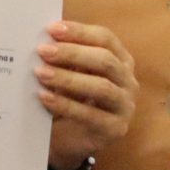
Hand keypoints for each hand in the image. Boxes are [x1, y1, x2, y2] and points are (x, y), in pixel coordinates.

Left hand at [39, 20, 135, 169]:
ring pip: (102, 87)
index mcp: (121, 61)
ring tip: (40, 73)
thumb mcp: (70, 74)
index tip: (52, 29)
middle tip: (43, 51)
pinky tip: (44, 97)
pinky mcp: (115, 129)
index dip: (80, 32)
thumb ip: (64, 58)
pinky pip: (91, 115)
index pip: (106, 39)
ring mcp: (125, 106)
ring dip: (69, 78)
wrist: (72, 141)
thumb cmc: (72, 100)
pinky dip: (66, 104)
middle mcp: (128, 81)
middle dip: (72, 54)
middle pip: (105, 61)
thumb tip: (44, 39)